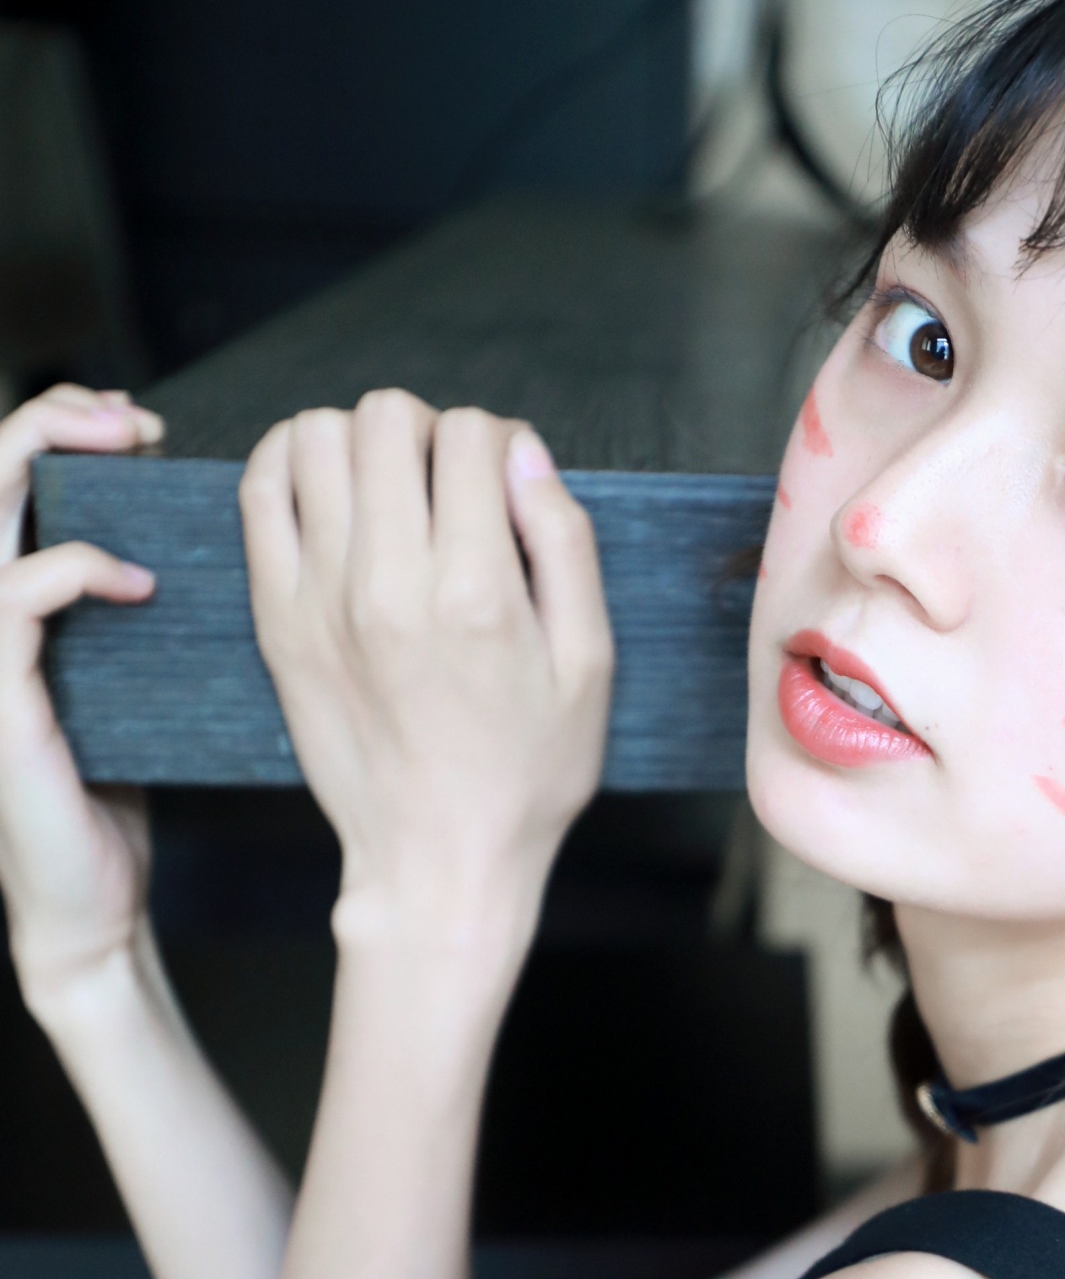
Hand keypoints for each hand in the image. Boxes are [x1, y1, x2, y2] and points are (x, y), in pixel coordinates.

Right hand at [0, 384, 163, 1012]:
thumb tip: (226, 542)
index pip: (15, 479)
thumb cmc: (125, 791)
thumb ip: (151, 612)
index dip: (69, 428)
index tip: (148, 430)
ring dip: (53, 458)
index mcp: (13, 598)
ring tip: (129, 448)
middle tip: (136, 418)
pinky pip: (19, 595)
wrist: (94, 899)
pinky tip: (141, 582)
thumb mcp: (142, 677)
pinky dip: (81, 569)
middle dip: (57, 417)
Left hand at [239, 392, 612, 959]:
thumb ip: (566, 545)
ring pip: (316, 437)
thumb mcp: (589, 664)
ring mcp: (321, 600)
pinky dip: (291, 462)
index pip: (473, 436)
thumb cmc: (526, 773)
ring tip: (388, 488)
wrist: (438, 860)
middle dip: (428, 431)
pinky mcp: (277, 619)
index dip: (500, 442)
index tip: (506, 485)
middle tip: (446, 484)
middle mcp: (390, 586)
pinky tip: (328, 488)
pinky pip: (260, 491)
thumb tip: (524, 453)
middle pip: (388, 418)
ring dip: (359, 442)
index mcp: (478, 594)